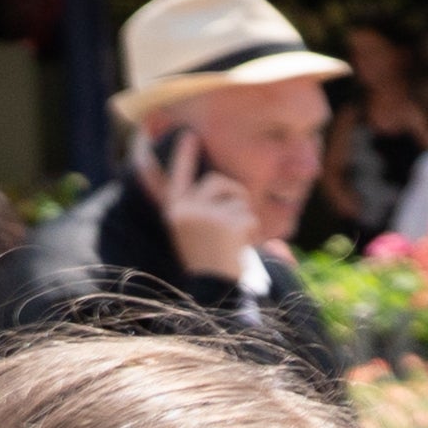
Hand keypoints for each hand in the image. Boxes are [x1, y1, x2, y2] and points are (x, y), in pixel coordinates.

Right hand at [156, 129, 259, 281]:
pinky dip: (252, 232)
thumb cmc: (209, 263)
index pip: (178, 177)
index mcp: (175, 211)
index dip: (184, 156)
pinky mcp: (224, 224)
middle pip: (217, 181)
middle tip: (240, 213)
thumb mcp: (196, 234)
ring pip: (238, 200)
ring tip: (235, 241)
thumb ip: (203, 209)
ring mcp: (205, 215)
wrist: (213, 291)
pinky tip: (240, 248)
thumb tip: (224, 186)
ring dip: (244, 217)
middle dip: (234, 191)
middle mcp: (186, 209)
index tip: (190, 136)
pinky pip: (249, 217)